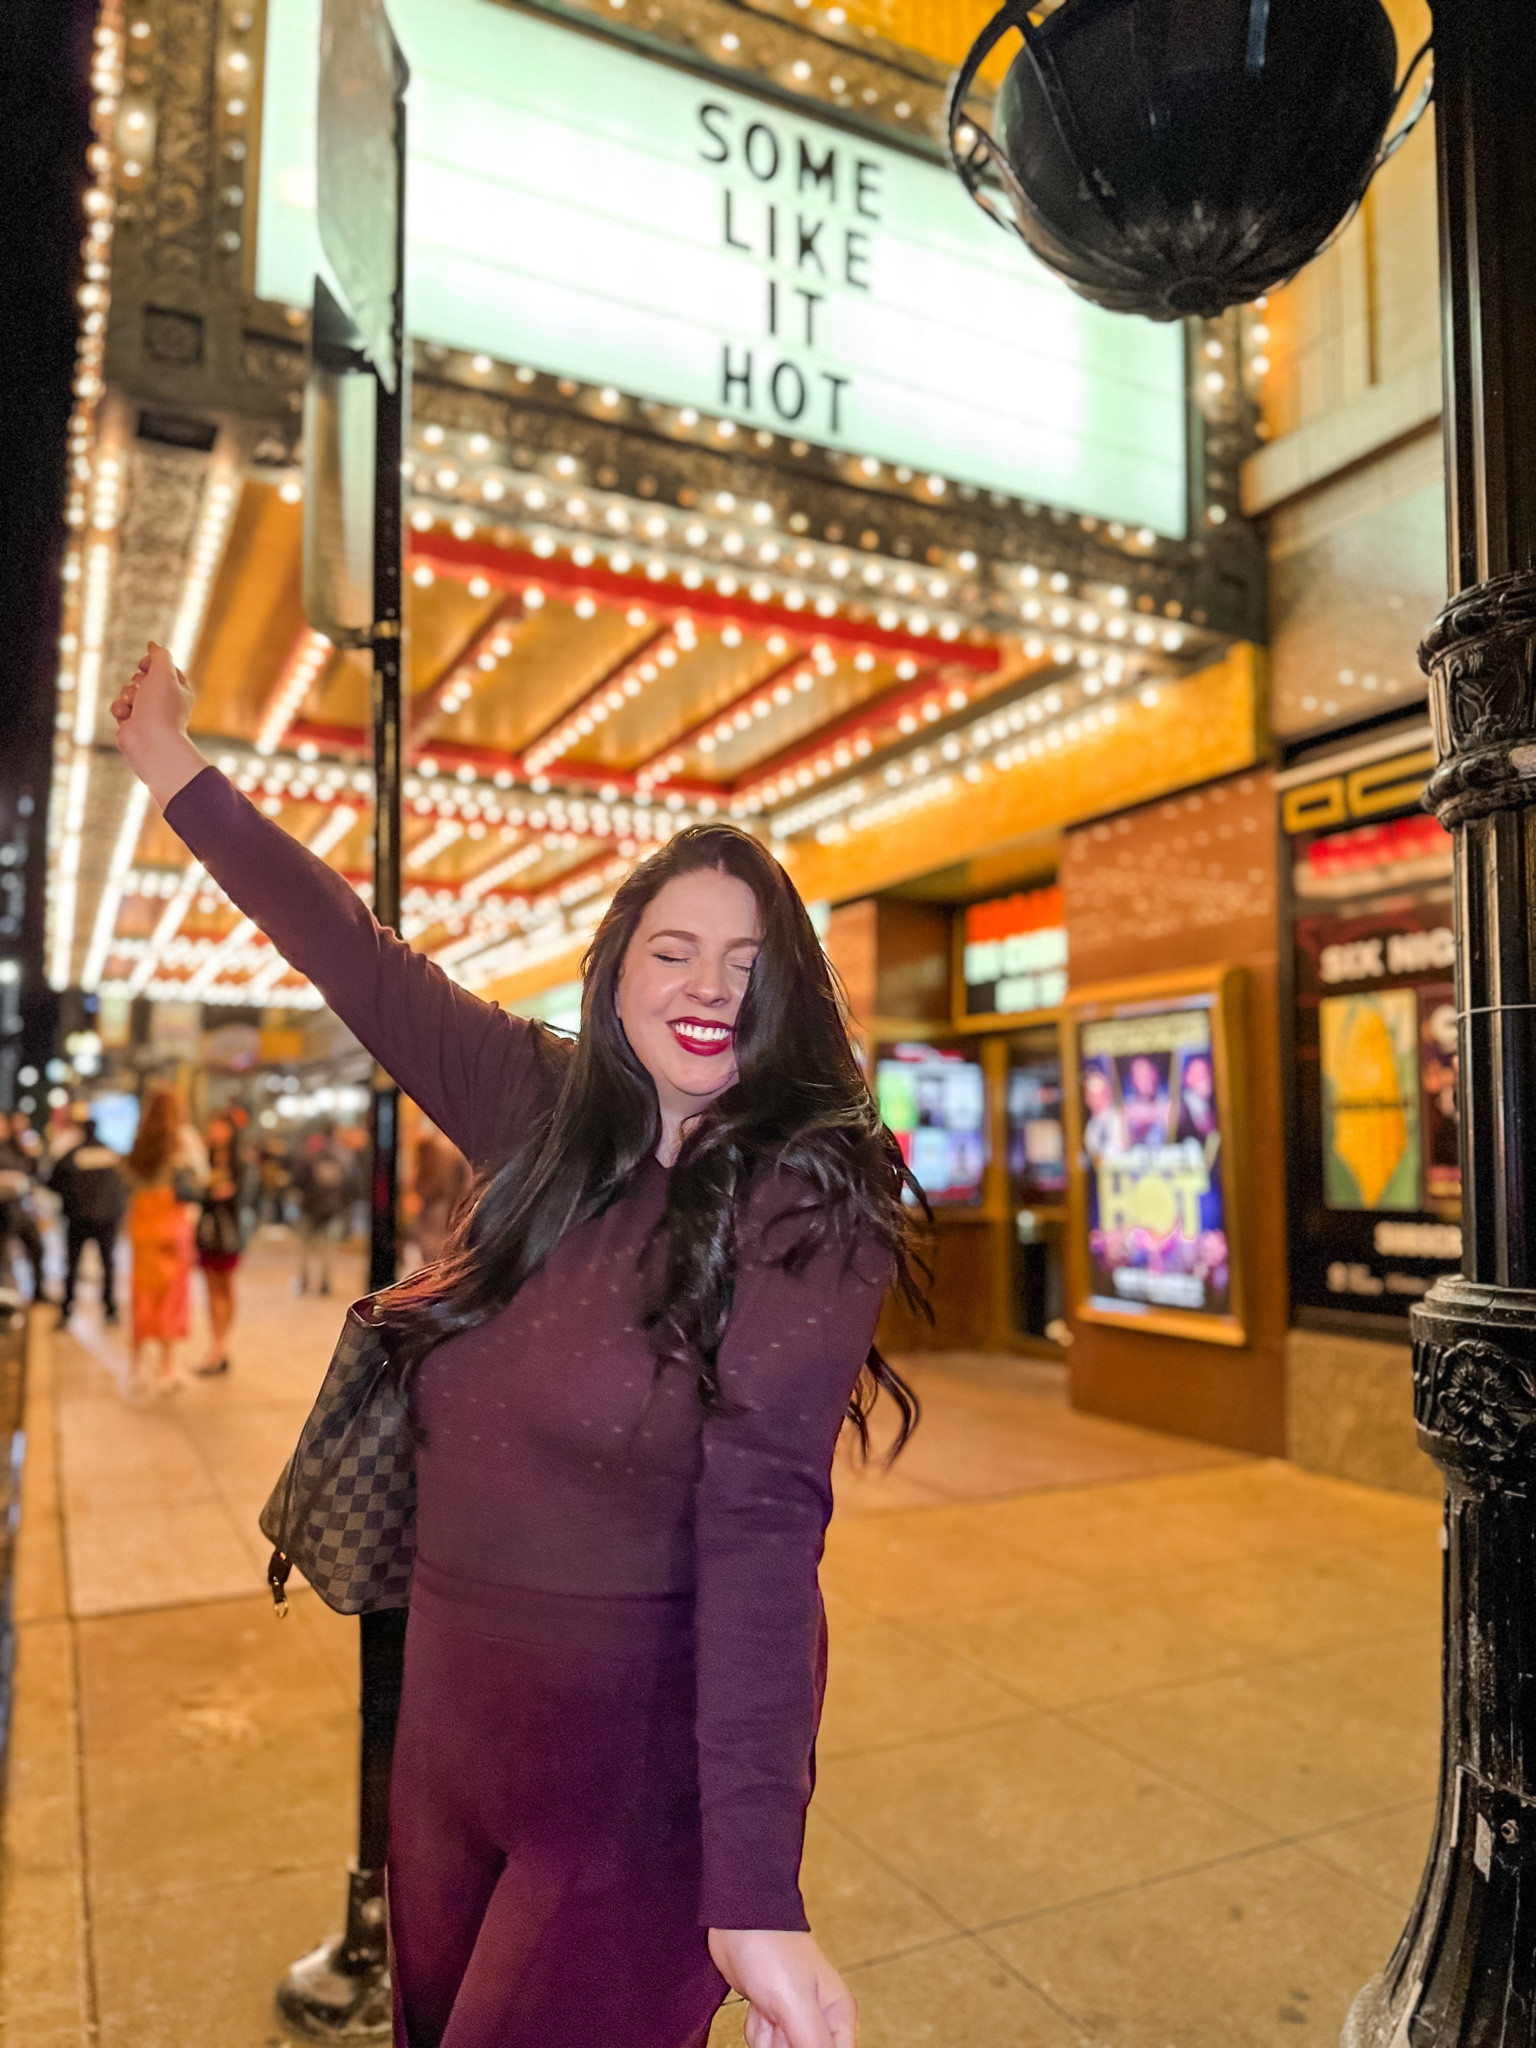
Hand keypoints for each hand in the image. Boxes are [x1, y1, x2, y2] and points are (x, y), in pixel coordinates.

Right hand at [110, 643, 204, 807]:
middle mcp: (165, 701)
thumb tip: (153, 645)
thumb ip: (159, 656)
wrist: (150, 742)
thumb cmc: (160, 708)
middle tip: (142, 690)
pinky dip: (120, 709)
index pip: (163, 667)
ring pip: (128, 690)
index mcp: (179, 690)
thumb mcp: (163, 674)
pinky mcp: (132, 723)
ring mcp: (148, 713)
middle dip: (137, 681)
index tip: (145, 666)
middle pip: (142, 677)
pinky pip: (119, 706)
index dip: (151, 664)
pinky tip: (125, 717)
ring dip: (127, 695)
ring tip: (134, 706)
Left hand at [708, 1929, 856, 2047]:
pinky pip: (764, 2044)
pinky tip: (757, 2008)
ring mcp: (796, 2018)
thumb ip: (813, 2044)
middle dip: (783, 2045)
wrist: (738, 1917)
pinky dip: (756, 2031)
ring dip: (766, 2041)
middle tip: (777, 2018)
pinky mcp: (774, 2014)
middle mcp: (821, 2020)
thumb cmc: (771, 1948)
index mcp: (838, 2017)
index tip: (791, 2036)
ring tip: (766, 2009)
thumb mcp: (795, 2003)